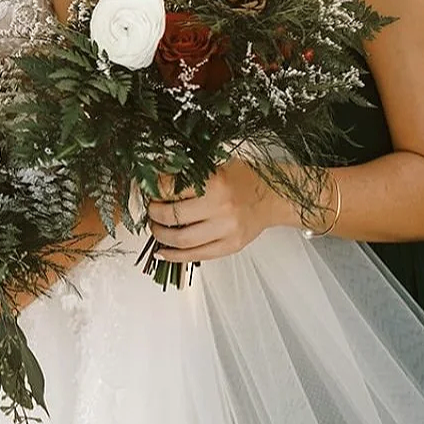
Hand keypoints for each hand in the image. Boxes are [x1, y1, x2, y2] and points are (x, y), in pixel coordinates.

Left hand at [146, 161, 289, 262]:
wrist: (274, 197)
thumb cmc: (245, 180)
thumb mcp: (215, 168)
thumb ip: (188, 176)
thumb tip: (157, 181)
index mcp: (215, 183)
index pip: (171, 189)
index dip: (154, 191)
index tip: (149, 190)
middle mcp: (221, 208)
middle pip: (173, 217)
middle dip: (154, 214)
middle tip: (151, 210)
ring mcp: (226, 230)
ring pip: (182, 240)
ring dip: (161, 235)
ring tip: (156, 228)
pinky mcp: (230, 246)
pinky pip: (196, 255)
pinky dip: (174, 256)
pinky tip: (163, 251)